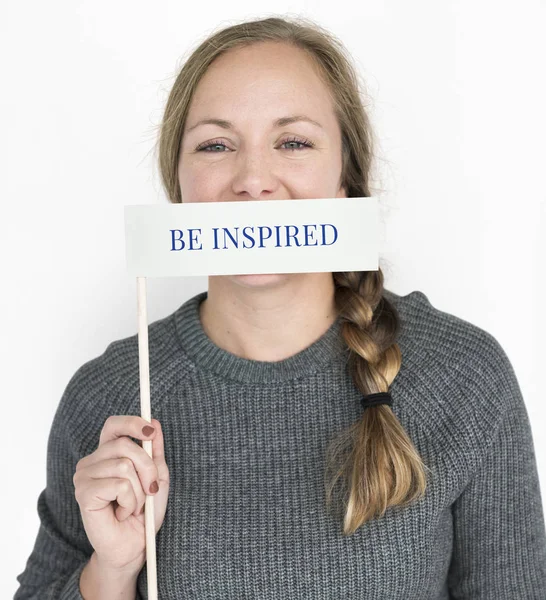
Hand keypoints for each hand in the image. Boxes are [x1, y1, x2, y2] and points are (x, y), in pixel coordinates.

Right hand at [73, 416, 169, 571]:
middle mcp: (91, 461)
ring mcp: (84, 476)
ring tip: (133, 506)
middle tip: (150, 490)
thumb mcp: (156, 477)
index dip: (132, 423)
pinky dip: (130, 501)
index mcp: (107, 454)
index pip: (114, 425)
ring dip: (139, 490)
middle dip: (147, 468)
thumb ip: (154, 451)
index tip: (151, 431)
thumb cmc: (143, 513)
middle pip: (125, 444)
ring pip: (124, 465)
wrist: (133, 546)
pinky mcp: (84, 492)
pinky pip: (119, 484)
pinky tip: (122, 513)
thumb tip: (155, 423)